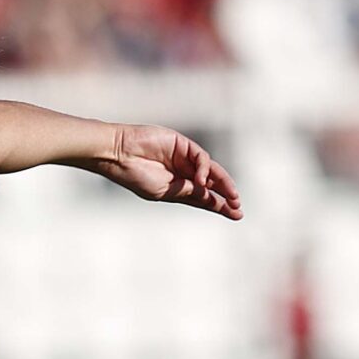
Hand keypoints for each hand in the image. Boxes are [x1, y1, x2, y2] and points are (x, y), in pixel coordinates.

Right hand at [98, 123, 243, 219]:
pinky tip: (202, 180)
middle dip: (226, 195)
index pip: (204, 198)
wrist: (120, 156)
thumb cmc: (136, 176)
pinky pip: (200, 158)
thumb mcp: (165, 192)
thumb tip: (211, 197)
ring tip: (232, 197)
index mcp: (178, 188)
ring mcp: (184, 158)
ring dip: (223, 184)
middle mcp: (184, 173)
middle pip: (212, 185)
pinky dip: (204, 169)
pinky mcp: (182, 144)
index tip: (236, 214)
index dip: (220, 205)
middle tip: (238, 207)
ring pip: (211, 171)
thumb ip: (188, 193)